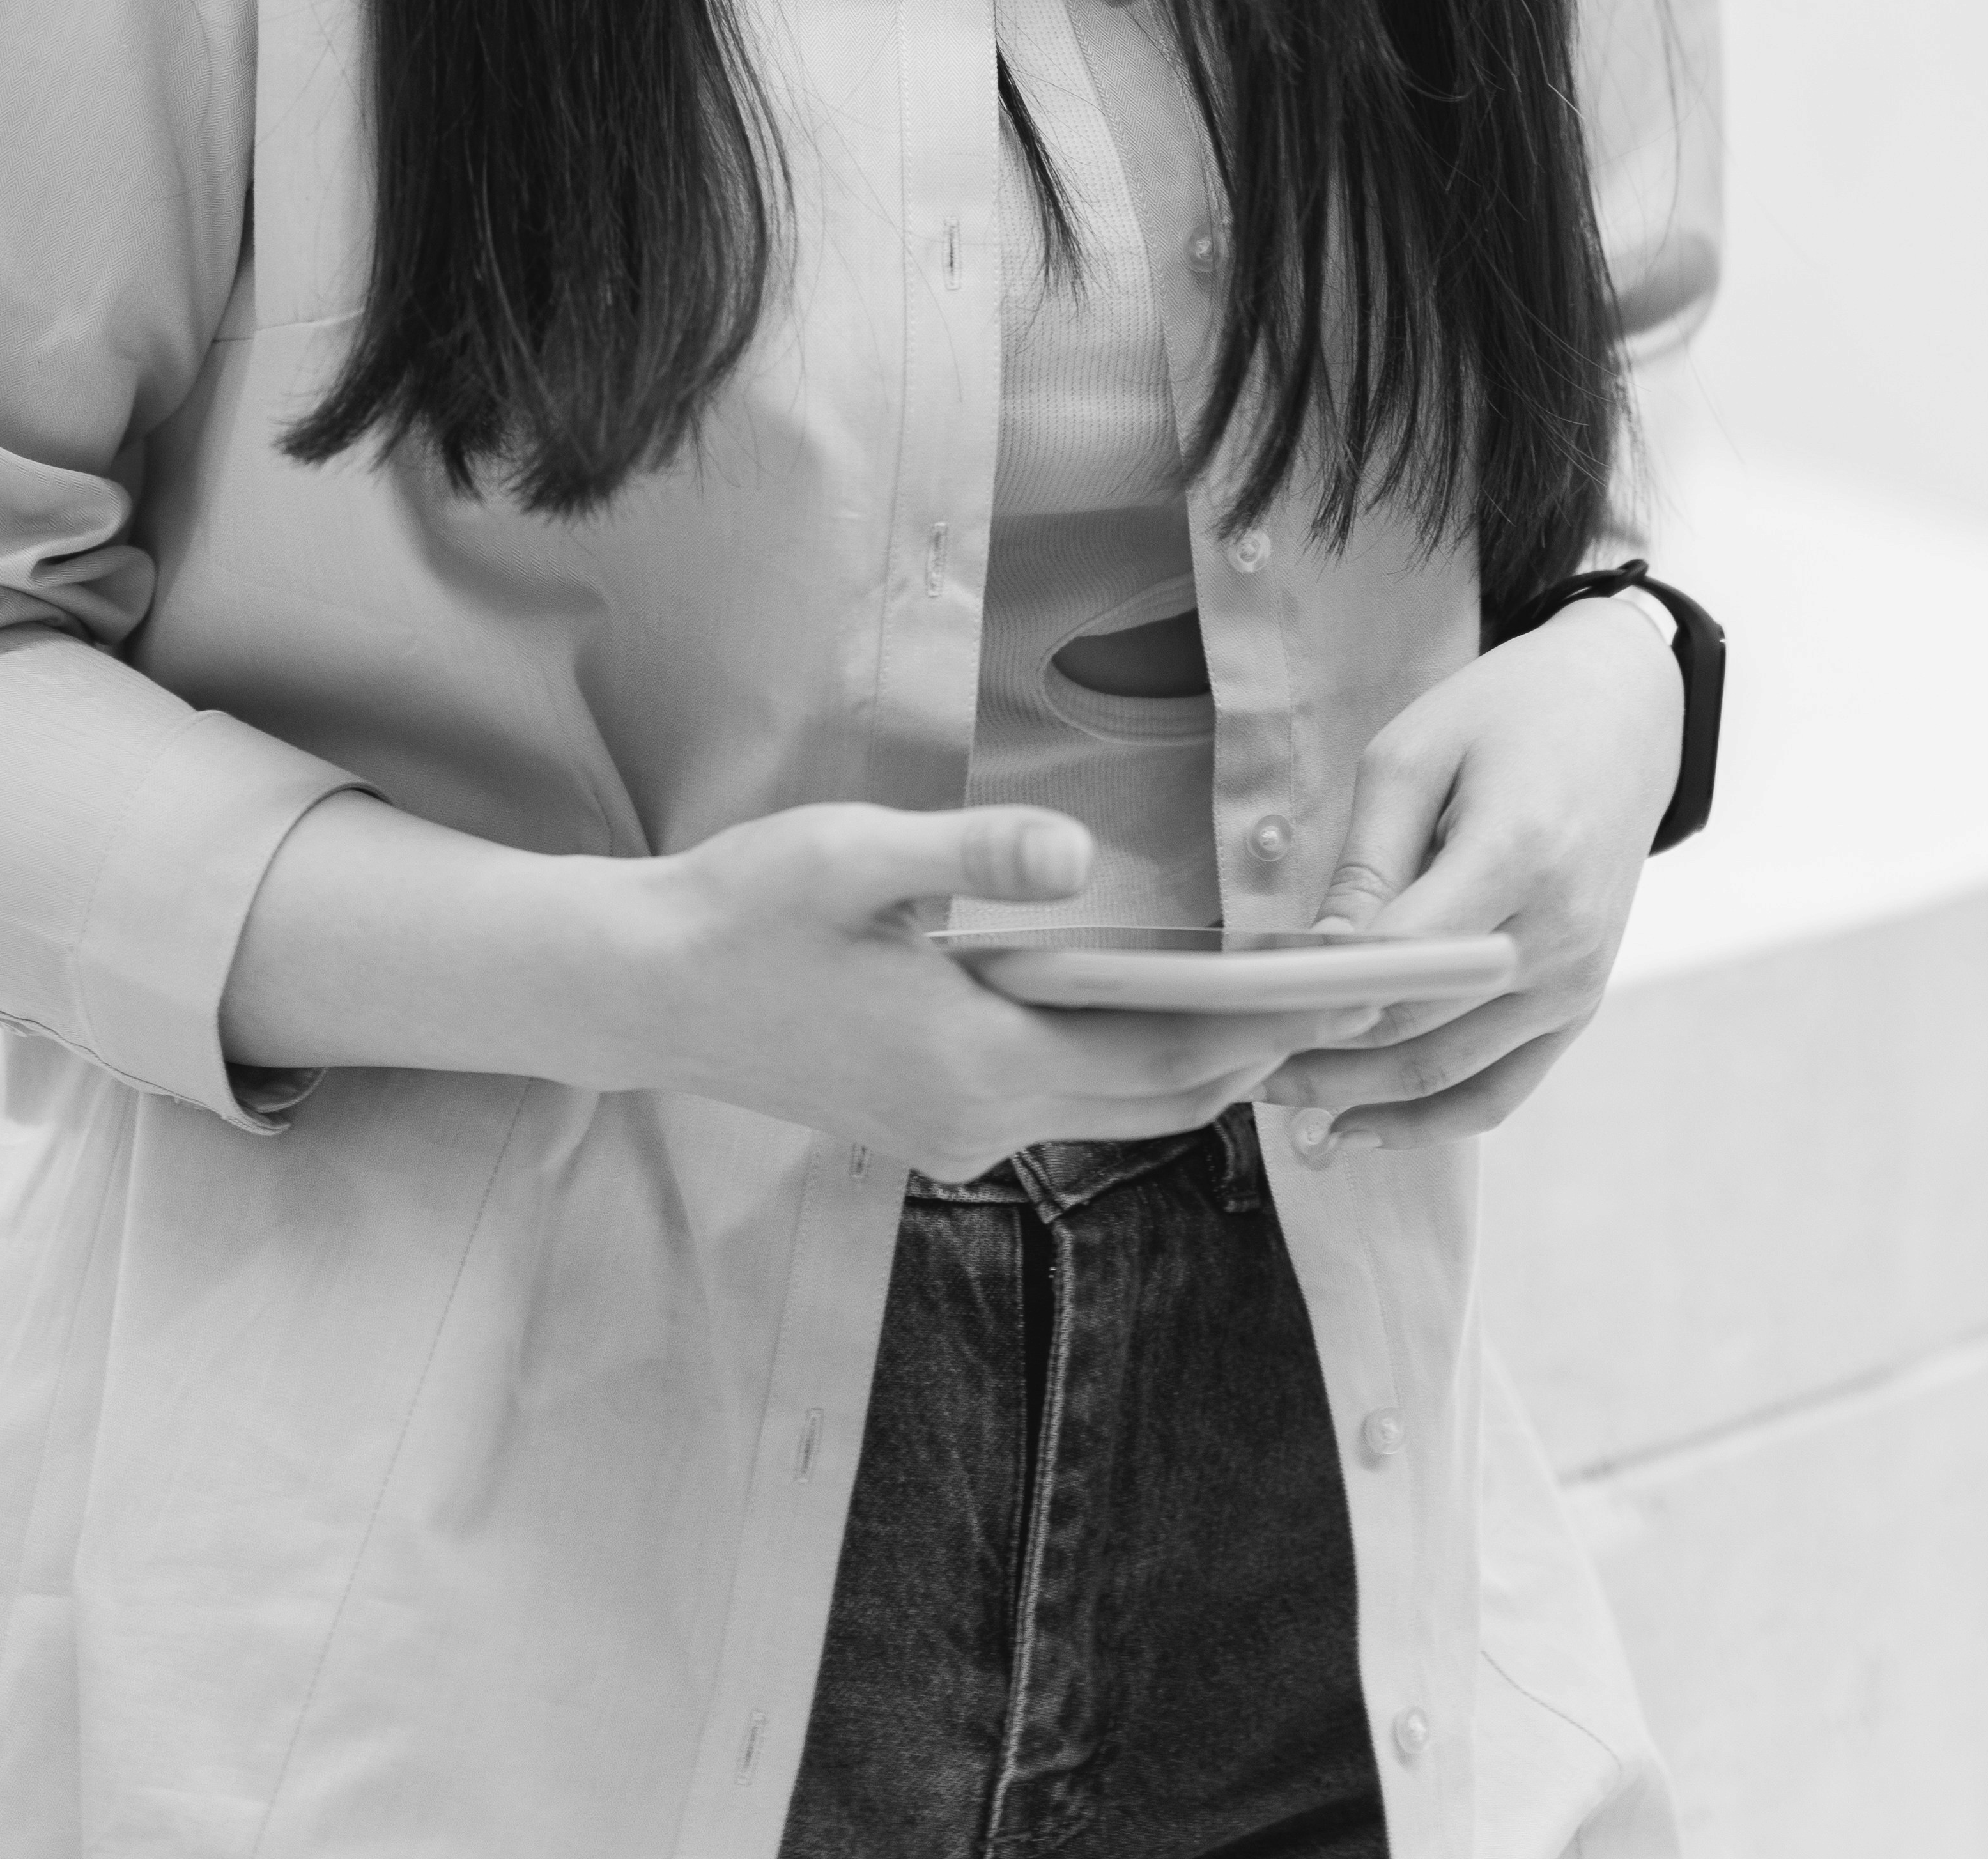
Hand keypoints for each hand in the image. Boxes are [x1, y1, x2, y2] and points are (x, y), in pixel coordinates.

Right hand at [609, 803, 1310, 1179]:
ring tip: (1267, 1008)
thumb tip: (1078, 854)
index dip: (1256, 1032)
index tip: (1340, 1000)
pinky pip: (1057, 1106)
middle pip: (1153, 1100)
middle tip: (1343, 1008)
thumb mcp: (854, 856)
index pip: (1159, 1059)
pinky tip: (1139, 1014)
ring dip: (1185, 1064)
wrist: (644, 991)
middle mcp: (977, 1121)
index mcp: (975, 1061)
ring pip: (1108, 1110)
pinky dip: (1118, 1067)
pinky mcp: (926, 1126)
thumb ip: (972, 851)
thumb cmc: (745, 910)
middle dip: (1249, 1057)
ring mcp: (952, 1137)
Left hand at [1263, 598, 1683, 1155]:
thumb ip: (1367, 863)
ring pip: (1453, 1075)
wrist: (1623, 713)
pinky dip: (1431, 1119)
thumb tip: (1313, 957)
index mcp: (1518, 856)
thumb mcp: (1415, 756)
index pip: (1401, 959)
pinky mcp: (1579, 1003)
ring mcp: (1577, 981)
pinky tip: (1360, 1128)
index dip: (1319, 996)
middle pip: (1419, 1029)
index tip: (1244, 1013)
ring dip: (1361, 1103)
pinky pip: (1503, 1088)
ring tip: (1279, 1110)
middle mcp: (1558, 936)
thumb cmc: (1506, 715)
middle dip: (1320, 1058)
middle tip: (1234, 1065)